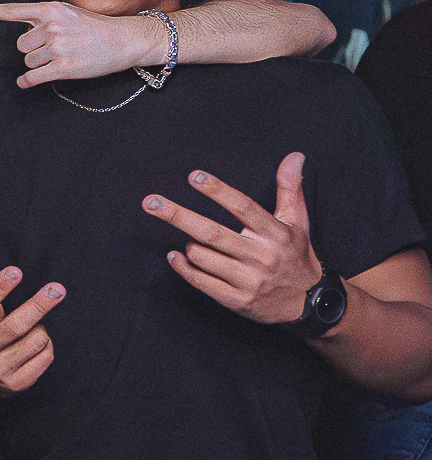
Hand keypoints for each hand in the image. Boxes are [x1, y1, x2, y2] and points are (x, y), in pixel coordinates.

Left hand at [0, 1, 166, 88]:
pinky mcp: (63, 67)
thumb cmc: (94, 27)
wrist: (125, 40)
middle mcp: (51, 26)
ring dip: (38, 63)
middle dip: (33, 49)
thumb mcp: (68, 13)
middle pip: (20, 45)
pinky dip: (28, 82)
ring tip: (61, 57)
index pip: (13, 11)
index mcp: (50, 9)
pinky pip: (32, 78)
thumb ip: (44, 18)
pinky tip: (29, 82)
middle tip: (55, 47)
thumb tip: (24, 31)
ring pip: (28, 61)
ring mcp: (57, 47)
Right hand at [0, 245, 63, 398]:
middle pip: (15, 326)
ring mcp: (0, 369)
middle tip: (58, 289)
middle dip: (38, 306)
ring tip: (35, 325)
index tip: (16, 270)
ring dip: (41, 328)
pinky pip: (45, 358)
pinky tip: (37, 343)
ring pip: (35, 341)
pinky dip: (46, 346)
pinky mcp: (18, 383)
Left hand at [143, 153, 323, 324]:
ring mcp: (248, 280)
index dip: (218, 191)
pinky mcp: (237, 300)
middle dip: (178, 216)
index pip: (243, 208)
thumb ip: (290, 188)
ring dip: (189, 245)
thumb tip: (294, 155)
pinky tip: (174, 257)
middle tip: (150, 202)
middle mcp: (261, 257)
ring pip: (203, 256)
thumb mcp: (298, 222)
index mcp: (276, 234)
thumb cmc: (296, 255)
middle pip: (212, 233)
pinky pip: (201, 282)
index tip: (194, 176)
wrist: (309, 304)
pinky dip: (183, 268)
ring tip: (191, 239)